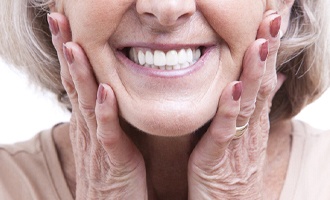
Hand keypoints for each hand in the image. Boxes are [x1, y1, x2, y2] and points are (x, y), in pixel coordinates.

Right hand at [48, 13, 146, 198]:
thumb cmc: (112, 170)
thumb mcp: (105, 135)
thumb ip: (105, 113)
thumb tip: (106, 89)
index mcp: (87, 119)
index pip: (75, 79)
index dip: (70, 51)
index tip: (66, 23)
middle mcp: (87, 126)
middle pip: (73, 83)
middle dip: (66, 50)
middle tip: (58, 18)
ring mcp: (97, 142)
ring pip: (86, 103)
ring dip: (80, 74)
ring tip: (74, 45)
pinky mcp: (112, 159)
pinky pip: (108, 133)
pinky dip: (105, 112)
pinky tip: (105, 92)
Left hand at [188, 11, 283, 198]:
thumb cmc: (233, 168)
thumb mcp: (246, 133)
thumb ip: (254, 106)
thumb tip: (272, 79)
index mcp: (253, 118)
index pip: (265, 76)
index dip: (269, 47)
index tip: (274, 18)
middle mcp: (250, 125)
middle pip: (262, 82)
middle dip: (268, 49)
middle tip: (274, 16)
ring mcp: (238, 140)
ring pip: (249, 101)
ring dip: (255, 72)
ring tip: (260, 43)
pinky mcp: (219, 156)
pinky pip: (226, 130)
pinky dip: (230, 109)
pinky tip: (233, 88)